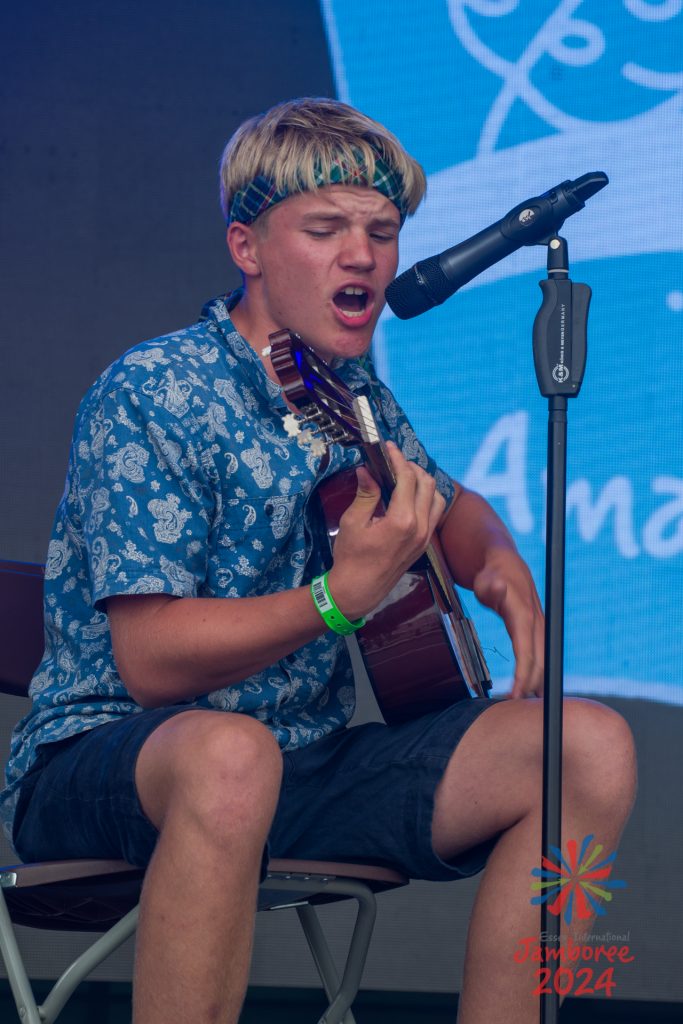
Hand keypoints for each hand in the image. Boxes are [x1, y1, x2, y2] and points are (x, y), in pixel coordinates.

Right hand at [327, 442, 445, 620]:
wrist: (359, 590)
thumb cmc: (351, 558)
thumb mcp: (353, 522)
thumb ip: (366, 494)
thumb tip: (367, 470)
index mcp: (402, 521)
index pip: (407, 478)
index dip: (397, 459)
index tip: (388, 448)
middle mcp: (419, 527)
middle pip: (427, 483)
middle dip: (411, 467)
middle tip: (393, 462)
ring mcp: (425, 536)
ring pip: (436, 496)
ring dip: (423, 482)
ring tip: (403, 477)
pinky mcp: (424, 543)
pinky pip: (435, 512)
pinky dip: (427, 497)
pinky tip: (409, 495)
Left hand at [473, 547, 544, 698]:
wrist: (503, 562)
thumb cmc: (491, 573)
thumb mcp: (486, 578)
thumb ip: (490, 586)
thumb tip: (495, 587)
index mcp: (524, 613)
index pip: (527, 650)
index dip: (524, 674)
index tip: (517, 695)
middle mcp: (536, 622)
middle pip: (539, 660)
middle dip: (531, 686)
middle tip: (517, 709)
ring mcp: (538, 626)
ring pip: (542, 659)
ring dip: (537, 682)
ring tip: (527, 705)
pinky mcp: (535, 629)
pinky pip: (538, 655)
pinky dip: (535, 672)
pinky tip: (530, 689)